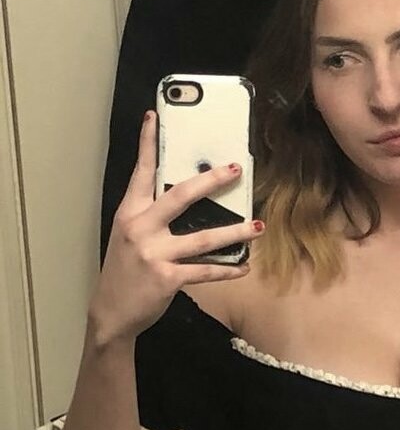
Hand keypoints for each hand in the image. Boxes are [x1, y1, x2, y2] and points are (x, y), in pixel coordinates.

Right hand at [89, 110, 264, 342]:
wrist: (112, 313)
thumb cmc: (126, 272)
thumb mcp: (130, 238)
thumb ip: (152, 218)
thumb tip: (187, 199)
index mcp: (130, 214)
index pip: (141, 173)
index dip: (148, 144)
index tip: (154, 116)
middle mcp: (140, 229)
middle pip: (180, 197)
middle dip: (210, 181)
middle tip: (235, 169)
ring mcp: (154, 254)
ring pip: (202, 238)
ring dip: (235, 231)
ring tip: (259, 226)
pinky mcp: (167, 278)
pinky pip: (205, 271)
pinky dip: (228, 270)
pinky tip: (245, 267)